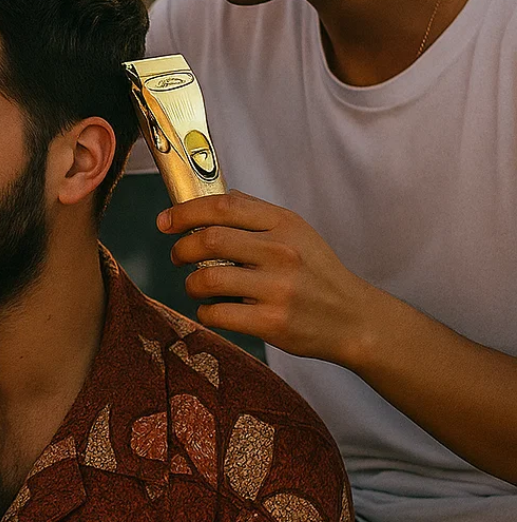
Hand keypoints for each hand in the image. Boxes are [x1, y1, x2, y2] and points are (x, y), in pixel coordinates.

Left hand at [159, 190, 376, 366]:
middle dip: (182, 248)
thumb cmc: (317, 273)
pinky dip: (206, 311)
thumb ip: (254, 214)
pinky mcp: (272, 322)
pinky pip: (217, 313)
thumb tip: (208, 199)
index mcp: (284, 223)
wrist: (354, 319)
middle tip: (178, 256)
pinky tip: (213, 309)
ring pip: (207, 278)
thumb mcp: (296, 232)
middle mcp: (281, 252)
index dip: (186, 211)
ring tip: (196, 286)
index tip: (166, 221)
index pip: (223, 206)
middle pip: (209, 240)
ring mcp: (277, 288)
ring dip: (191, 283)